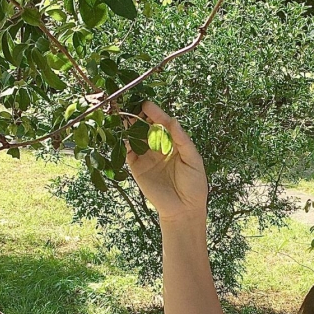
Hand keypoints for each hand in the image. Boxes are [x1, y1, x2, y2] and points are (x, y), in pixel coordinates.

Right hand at [127, 101, 207, 222]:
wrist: (184, 209)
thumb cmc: (194, 184)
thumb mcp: (193, 159)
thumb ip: (182, 140)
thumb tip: (173, 121)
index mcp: (173, 143)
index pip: (162, 124)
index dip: (155, 113)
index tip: (146, 104)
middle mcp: (158, 147)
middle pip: (146, 127)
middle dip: (138, 116)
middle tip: (130, 106)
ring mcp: (146, 156)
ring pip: (135, 137)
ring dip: (128, 126)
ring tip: (122, 115)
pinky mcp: (136, 167)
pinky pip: (127, 152)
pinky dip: (122, 142)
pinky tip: (119, 132)